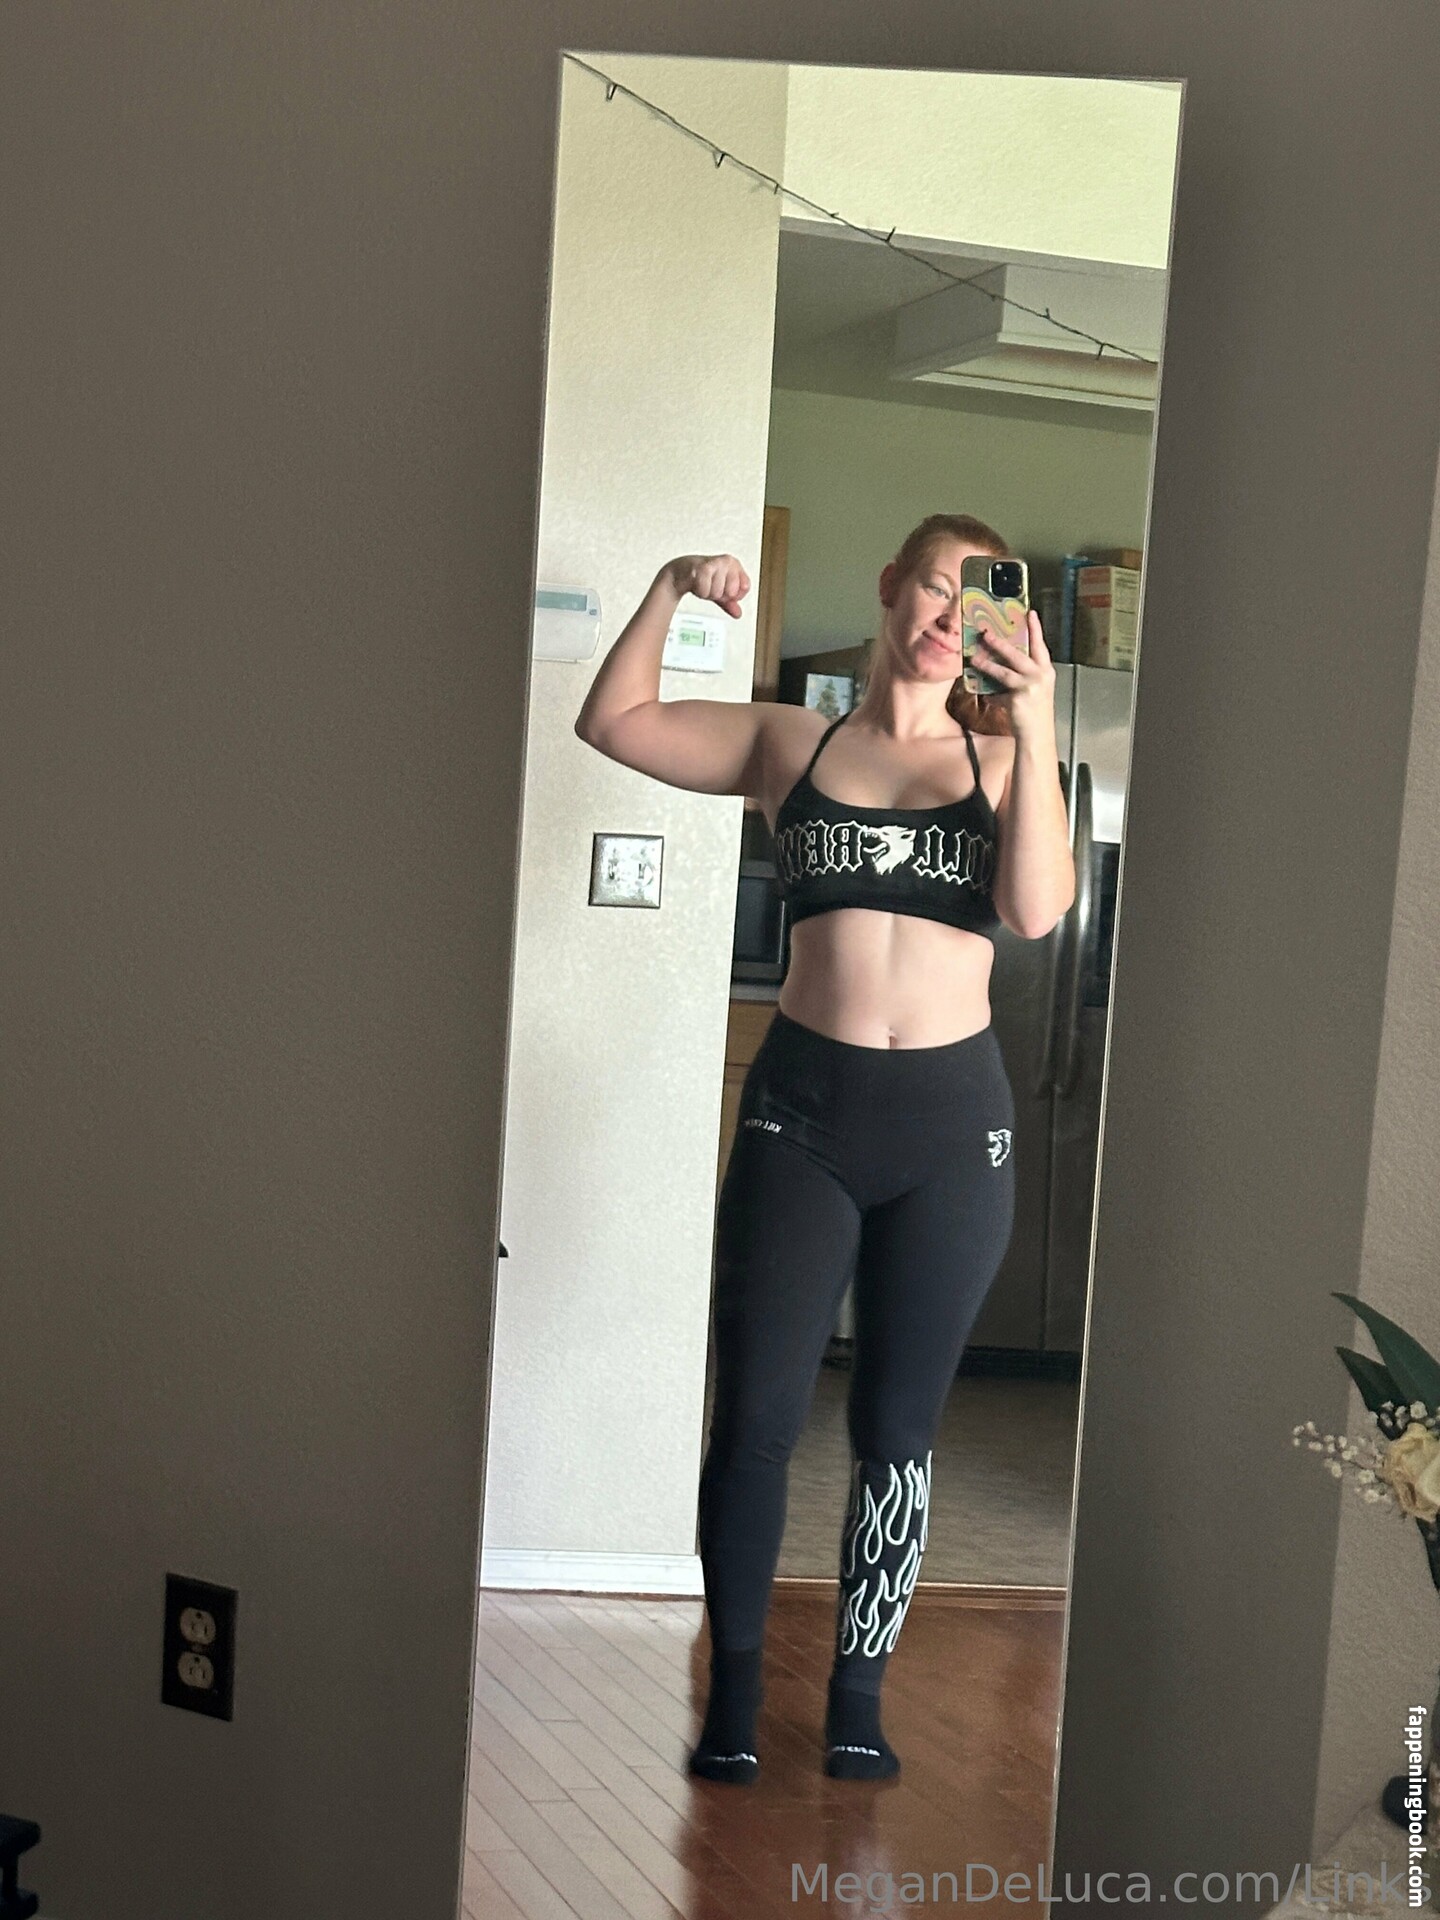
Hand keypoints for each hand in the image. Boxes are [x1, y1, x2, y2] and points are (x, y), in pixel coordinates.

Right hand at [665, 553, 750, 619]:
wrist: (680, 572)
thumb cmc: (701, 577)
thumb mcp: (719, 590)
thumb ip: (729, 602)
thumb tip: (738, 614)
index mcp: (735, 565)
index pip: (745, 587)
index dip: (733, 594)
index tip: (724, 589)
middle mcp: (727, 561)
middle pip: (732, 592)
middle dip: (720, 595)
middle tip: (711, 587)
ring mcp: (715, 563)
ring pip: (718, 592)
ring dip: (709, 593)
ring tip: (703, 584)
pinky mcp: (701, 568)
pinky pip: (706, 590)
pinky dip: (701, 592)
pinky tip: (697, 584)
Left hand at [967, 608, 1055, 741]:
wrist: (1038, 736)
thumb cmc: (1035, 712)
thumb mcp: (1035, 689)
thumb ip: (1023, 676)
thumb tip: (1002, 665)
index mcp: (1046, 671)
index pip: (1040, 645)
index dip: (1035, 629)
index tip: (1030, 613)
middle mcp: (1040, 676)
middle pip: (1017, 654)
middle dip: (1000, 643)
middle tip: (986, 633)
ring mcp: (1030, 687)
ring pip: (1003, 671)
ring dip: (987, 664)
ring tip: (974, 658)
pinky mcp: (1017, 699)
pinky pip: (997, 692)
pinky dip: (989, 693)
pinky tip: (980, 691)